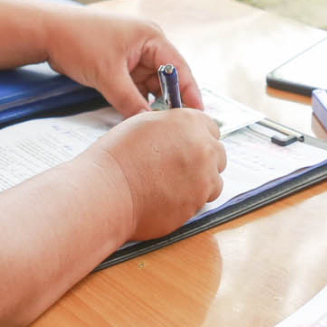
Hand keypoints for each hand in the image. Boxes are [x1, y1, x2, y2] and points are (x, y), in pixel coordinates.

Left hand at [43, 6, 204, 116]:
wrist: (47, 32)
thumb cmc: (78, 42)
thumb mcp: (107, 76)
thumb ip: (130, 102)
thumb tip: (149, 125)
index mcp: (151, 37)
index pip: (179, 69)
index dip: (190, 93)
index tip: (197, 117)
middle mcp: (147, 44)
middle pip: (168, 78)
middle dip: (171, 102)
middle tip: (176, 128)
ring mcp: (133, 54)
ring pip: (151, 85)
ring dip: (153, 103)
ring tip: (158, 127)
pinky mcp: (120, 64)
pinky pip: (137, 86)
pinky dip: (138, 100)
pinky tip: (139, 118)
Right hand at [89, 109, 226, 239]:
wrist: (108, 190)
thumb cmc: (117, 156)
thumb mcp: (143, 124)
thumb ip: (170, 127)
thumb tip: (178, 133)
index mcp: (190, 122)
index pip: (211, 127)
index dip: (199, 137)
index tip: (189, 146)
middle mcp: (203, 148)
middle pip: (218, 154)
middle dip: (204, 160)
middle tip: (181, 168)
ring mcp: (204, 178)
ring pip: (215, 180)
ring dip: (201, 182)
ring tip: (173, 185)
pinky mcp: (197, 204)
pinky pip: (202, 201)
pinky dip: (190, 201)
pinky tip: (168, 199)